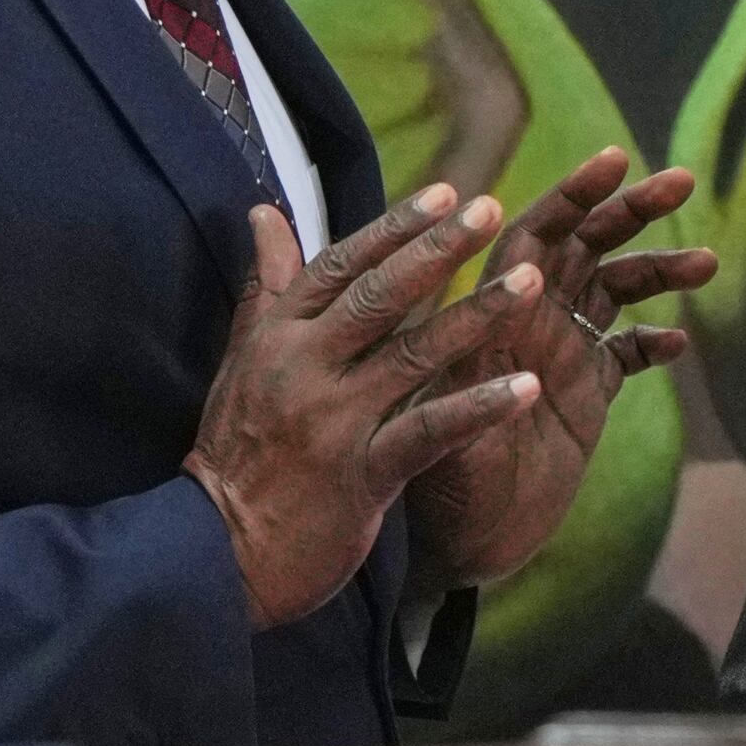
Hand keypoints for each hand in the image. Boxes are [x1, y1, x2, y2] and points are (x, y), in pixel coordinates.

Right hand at [185, 186, 552, 627]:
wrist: (216, 551)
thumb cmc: (236, 454)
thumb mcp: (242, 363)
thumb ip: (266, 289)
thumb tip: (264, 213)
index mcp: (276, 337)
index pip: (338, 265)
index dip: (393, 227)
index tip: (444, 193)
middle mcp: (303, 367)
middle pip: (378, 295)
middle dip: (438, 249)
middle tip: (492, 208)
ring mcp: (333, 420)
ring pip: (413, 354)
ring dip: (475, 315)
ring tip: (530, 283)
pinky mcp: (361, 474)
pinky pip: (429, 431)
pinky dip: (478, 407)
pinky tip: (525, 387)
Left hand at [406, 148, 716, 584]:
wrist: (455, 552)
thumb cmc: (434, 495)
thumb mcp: (449, 435)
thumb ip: (482, 379)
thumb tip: (521, 311)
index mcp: (489, 319)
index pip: (532, 236)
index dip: (572, 195)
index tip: (615, 162)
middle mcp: (526, 324)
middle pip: (584, 247)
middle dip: (631, 210)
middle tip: (683, 181)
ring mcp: (559, 357)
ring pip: (615, 291)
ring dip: (658, 268)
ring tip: (708, 261)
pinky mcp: (585, 398)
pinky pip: (625, 354)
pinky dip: (653, 340)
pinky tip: (678, 340)